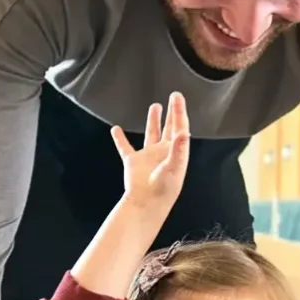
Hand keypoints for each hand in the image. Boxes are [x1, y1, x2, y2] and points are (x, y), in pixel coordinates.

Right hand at [110, 94, 189, 221]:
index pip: (179, 126)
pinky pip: (125, 147)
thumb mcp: (173, 167)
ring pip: (151, 133)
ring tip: (155, 106)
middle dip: (172, 112)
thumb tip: (183, 132)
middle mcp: (163, 152)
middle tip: (174, 96)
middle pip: (169, 127)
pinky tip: (116, 129)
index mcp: (176, 151)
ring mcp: (148, 156)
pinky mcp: (133, 161)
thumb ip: (178, 149)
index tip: (177, 96)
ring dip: (153, 120)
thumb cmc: (164, 188)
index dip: (179, 111)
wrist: (146, 203)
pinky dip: (120, 138)